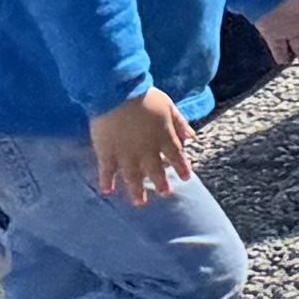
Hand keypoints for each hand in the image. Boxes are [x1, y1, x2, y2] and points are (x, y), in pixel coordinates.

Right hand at [93, 88, 194, 202]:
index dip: (182, 167)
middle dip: (161, 183)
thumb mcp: (169, 107)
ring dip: (136, 191)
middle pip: (155, 170)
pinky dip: (107, 182)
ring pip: (133, 176)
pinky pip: (107, 171)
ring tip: (139, 203)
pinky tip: (107, 192)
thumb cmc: (145, 97)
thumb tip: (192, 138)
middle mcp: (147, 150)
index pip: (176, 156)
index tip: (187, 177)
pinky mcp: (106, 152)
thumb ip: (180, 124)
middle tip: (165, 193)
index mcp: (164, 137)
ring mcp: (126, 153)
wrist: (117, 94)